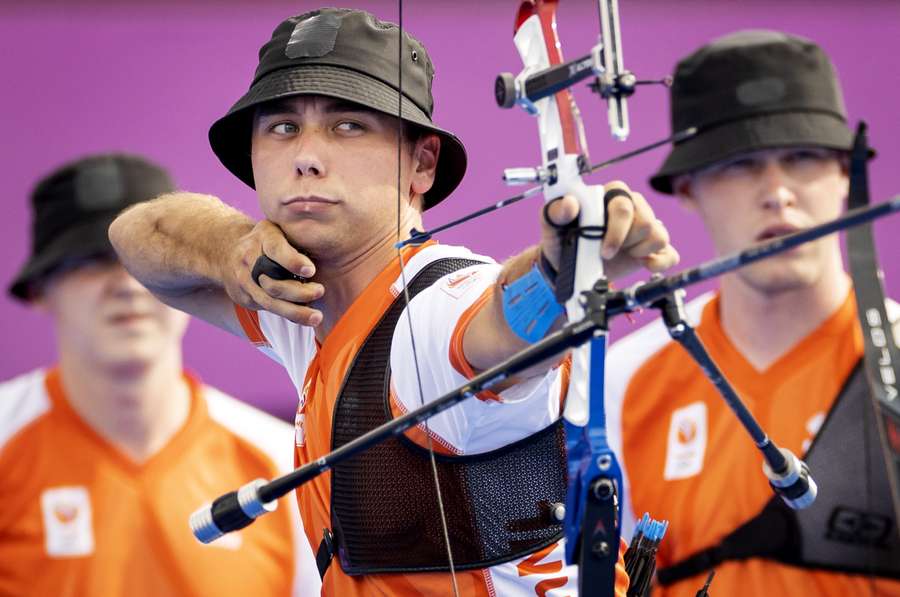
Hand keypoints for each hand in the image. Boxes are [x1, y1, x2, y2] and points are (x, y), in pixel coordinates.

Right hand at [224, 220, 323, 325]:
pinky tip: (305, 318)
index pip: (275, 249)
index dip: (292, 261)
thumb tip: (326, 243)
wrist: (226, 252)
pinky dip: (288, 314)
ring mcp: (245, 281)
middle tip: (320, 291)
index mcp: (263, 237)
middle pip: (273, 282)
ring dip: (295, 312)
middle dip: (298, 292)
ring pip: (270, 301)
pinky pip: (268, 309)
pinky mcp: (245, 297)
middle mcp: (249, 259)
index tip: (311, 271)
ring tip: (316, 317)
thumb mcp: (278, 228)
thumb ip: (296, 235)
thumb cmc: (266, 239)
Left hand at [541, 180, 678, 280]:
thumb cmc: (562, 240)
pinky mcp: (653, 248)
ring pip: (659, 236)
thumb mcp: (552, 226)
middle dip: (627, 243)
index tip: (603, 250)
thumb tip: (569, 203)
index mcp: (610, 195)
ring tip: (621, 253)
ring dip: (639, 252)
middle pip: (647, 222)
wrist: (568, 267)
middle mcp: (632, 206)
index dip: (616, 231)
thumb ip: (556, 211)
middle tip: (608, 252)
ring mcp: (645, 227)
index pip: (625, 206)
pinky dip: (658, 264)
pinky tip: (643, 266)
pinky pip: (670, 253)